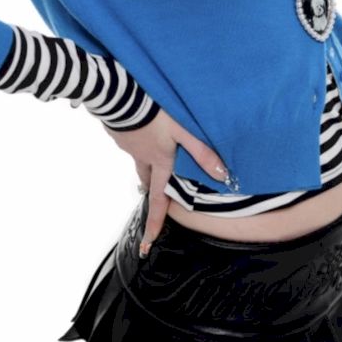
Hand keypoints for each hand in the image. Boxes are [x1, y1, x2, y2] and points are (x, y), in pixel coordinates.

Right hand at [102, 108, 230, 257]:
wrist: (122, 96)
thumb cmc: (155, 114)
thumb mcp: (183, 131)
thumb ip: (201, 152)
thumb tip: (222, 175)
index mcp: (159, 162)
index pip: (158, 199)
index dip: (155, 223)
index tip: (147, 244)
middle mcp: (141, 158)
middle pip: (146, 180)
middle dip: (151, 187)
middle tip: (155, 190)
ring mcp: (128, 145)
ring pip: (138, 161)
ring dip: (144, 163)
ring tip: (150, 153)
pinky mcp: (119, 132)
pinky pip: (129, 142)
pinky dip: (135, 141)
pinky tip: (139, 127)